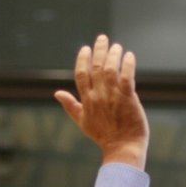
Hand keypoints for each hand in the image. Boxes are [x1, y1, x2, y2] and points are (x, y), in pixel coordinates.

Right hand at [54, 35, 148, 169]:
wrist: (122, 148)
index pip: (81, 74)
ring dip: (113, 55)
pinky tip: (129, 56)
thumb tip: (56, 93)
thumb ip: (70, 106)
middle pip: (96, 68)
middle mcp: (98, 96)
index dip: (82, 59)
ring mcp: (113, 97)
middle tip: (103, 38)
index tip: (85, 48)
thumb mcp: (82, 121)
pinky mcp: (128, 99)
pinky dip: (127, 65)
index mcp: (87, 100)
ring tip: (116, 46)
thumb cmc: (104, 136)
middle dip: (99, 50)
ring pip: (110, 70)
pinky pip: (126, 78)